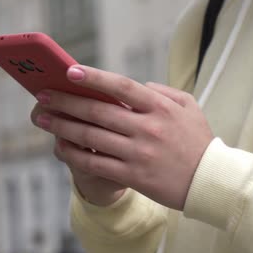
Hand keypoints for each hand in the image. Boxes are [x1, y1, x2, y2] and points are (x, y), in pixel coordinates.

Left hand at [33, 65, 213, 210]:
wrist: (210, 181)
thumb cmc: (198, 141)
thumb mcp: (188, 107)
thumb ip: (162, 91)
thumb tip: (135, 85)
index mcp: (160, 107)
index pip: (121, 86)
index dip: (94, 77)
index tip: (70, 71)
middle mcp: (147, 128)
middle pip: (98, 111)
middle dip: (66, 101)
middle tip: (43, 95)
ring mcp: (138, 153)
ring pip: (90, 137)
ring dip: (62, 125)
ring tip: (42, 118)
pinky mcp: (133, 175)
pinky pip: (95, 163)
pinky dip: (73, 153)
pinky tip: (60, 146)